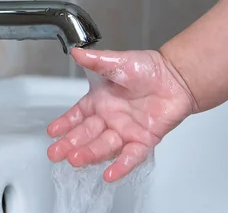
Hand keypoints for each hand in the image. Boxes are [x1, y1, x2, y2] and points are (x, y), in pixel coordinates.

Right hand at [47, 47, 196, 181]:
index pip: (77, 116)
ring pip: (104, 146)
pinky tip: (109, 175)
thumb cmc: (146, 68)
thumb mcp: (116, 62)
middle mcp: (109, 119)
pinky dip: (121, 166)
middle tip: (56, 153)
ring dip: (89, 154)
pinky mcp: (144, 140)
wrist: (176, 76)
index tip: (52, 132)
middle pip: (86, 135)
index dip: (64, 124)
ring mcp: (125, 131)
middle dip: (70, 144)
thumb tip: (76, 53)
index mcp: (99, 102)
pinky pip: (131, 156)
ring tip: (75, 159)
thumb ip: (95, 61)